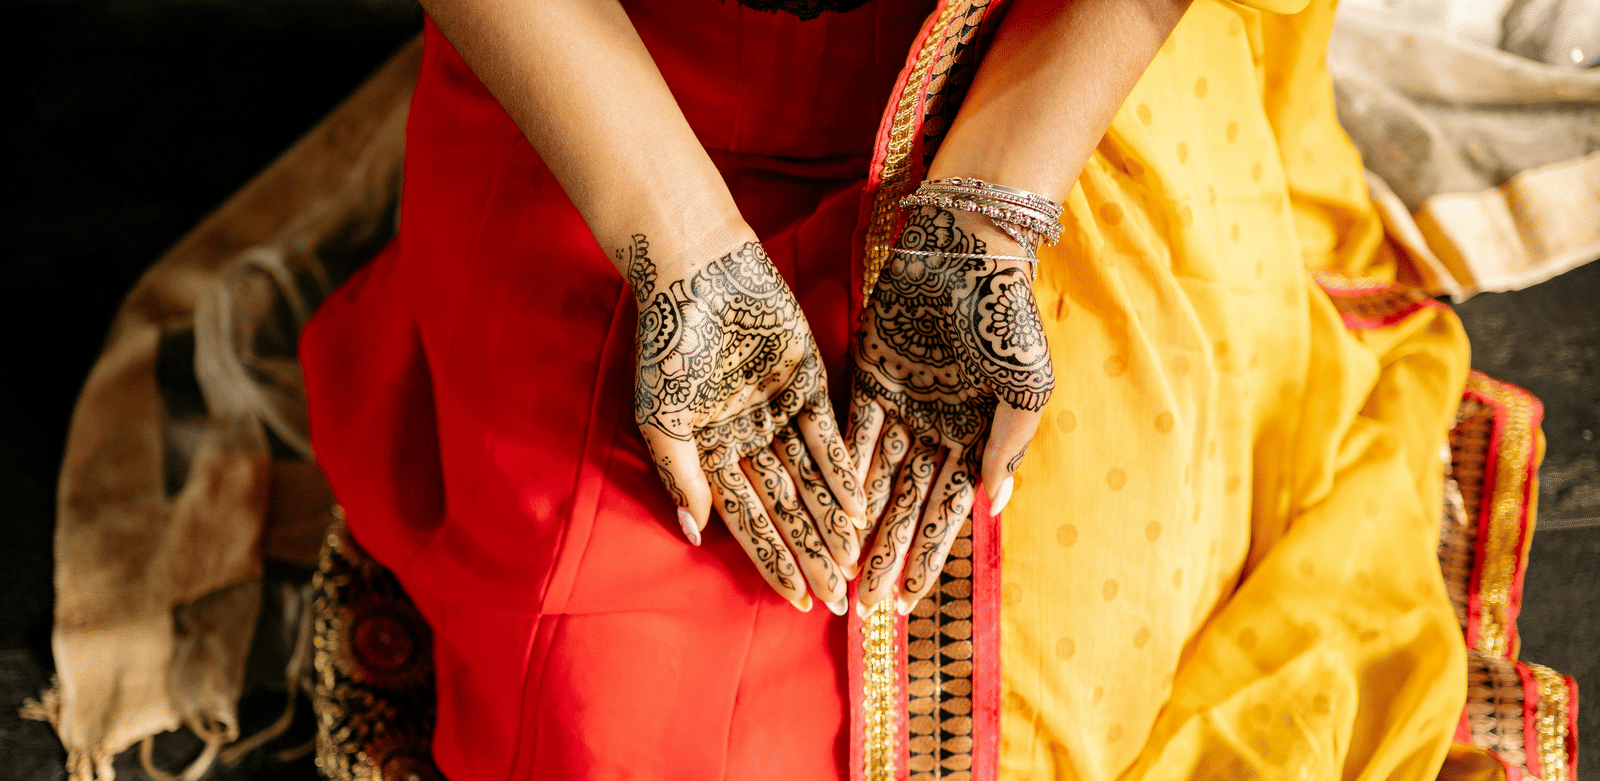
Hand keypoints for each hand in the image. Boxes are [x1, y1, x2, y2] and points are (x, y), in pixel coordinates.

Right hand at [623, 234, 865, 614]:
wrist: (694, 270)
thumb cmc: (666, 344)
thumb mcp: (661, 417)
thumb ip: (680, 475)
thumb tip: (696, 533)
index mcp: (711, 452)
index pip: (748, 520)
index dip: (773, 561)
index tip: (798, 600)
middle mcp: (750, 438)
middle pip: (787, 508)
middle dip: (812, 553)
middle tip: (840, 598)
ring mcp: (780, 410)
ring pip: (812, 478)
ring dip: (831, 520)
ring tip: (855, 560)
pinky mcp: (807, 379)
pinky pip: (828, 434)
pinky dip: (843, 469)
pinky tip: (860, 506)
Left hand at [846, 205, 1054, 614]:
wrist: (971, 251)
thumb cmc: (1009, 318)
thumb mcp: (1026, 388)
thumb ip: (1007, 446)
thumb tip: (989, 505)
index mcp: (977, 436)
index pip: (948, 510)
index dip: (929, 555)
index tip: (910, 600)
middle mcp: (936, 429)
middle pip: (907, 504)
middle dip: (887, 554)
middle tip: (864, 603)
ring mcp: (902, 406)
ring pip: (876, 478)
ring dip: (861, 524)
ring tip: (842, 568)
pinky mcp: (869, 378)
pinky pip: (853, 434)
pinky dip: (843, 471)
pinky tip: (827, 509)